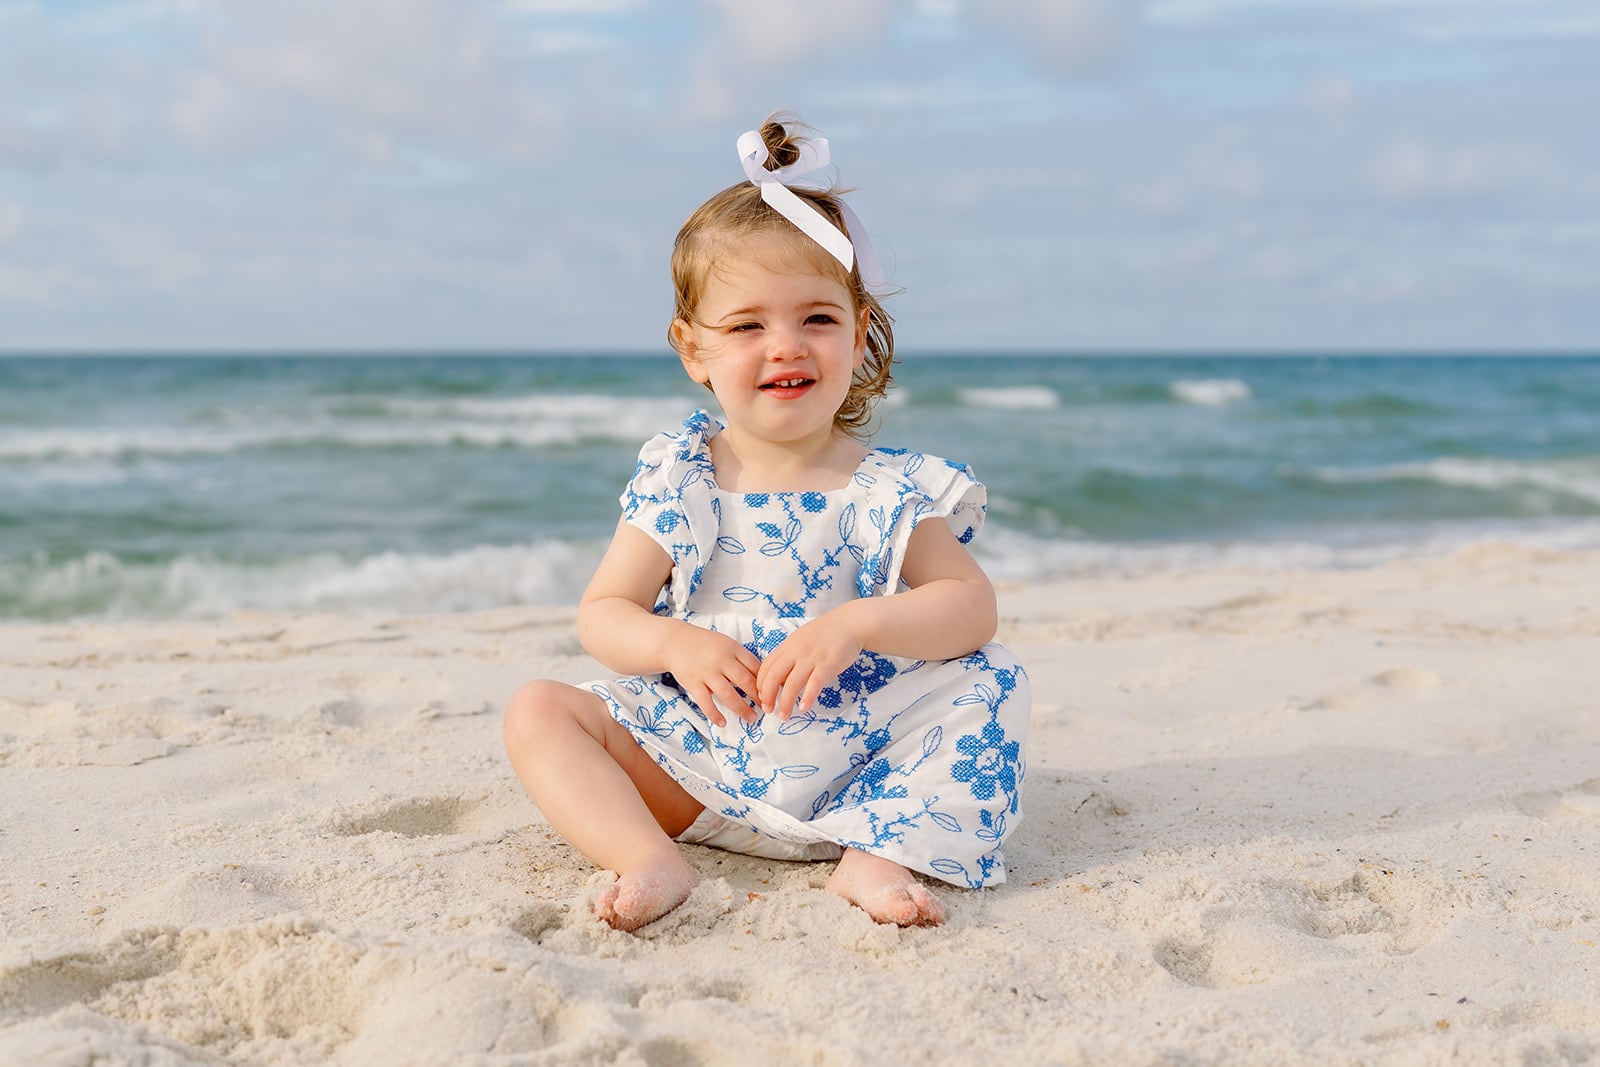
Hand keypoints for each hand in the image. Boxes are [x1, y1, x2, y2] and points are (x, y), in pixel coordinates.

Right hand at [662, 624, 761, 727]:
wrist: (675, 641)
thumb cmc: (705, 644)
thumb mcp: (726, 644)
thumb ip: (741, 658)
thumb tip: (763, 677)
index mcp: (732, 648)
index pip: (755, 666)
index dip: (766, 681)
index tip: (773, 693)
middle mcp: (721, 660)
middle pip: (745, 681)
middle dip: (758, 697)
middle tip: (767, 708)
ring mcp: (706, 672)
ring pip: (728, 694)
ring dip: (742, 708)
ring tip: (752, 718)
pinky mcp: (693, 683)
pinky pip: (705, 702)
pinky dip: (714, 714)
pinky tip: (723, 723)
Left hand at [756, 605, 866, 719]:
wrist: (850, 623)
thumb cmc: (826, 633)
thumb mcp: (801, 639)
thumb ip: (790, 655)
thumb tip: (781, 678)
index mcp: (788, 646)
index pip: (767, 667)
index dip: (761, 684)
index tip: (761, 697)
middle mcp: (796, 652)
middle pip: (774, 676)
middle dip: (768, 696)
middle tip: (768, 710)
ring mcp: (812, 658)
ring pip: (792, 684)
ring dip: (786, 702)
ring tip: (785, 715)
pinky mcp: (828, 664)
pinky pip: (814, 683)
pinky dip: (808, 697)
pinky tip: (805, 707)